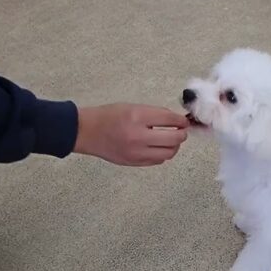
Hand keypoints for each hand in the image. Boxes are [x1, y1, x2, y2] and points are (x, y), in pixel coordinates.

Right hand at [73, 103, 189, 165]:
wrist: (86, 132)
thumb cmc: (109, 116)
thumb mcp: (132, 107)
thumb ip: (154, 114)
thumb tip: (176, 121)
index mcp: (137, 117)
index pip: (169, 119)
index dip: (181, 121)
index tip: (183, 121)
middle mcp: (138, 136)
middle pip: (174, 139)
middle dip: (181, 134)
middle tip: (181, 131)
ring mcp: (136, 152)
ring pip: (169, 153)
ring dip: (174, 146)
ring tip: (170, 140)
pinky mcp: (134, 162)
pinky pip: (158, 161)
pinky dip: (162, 154)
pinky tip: (158, 147)